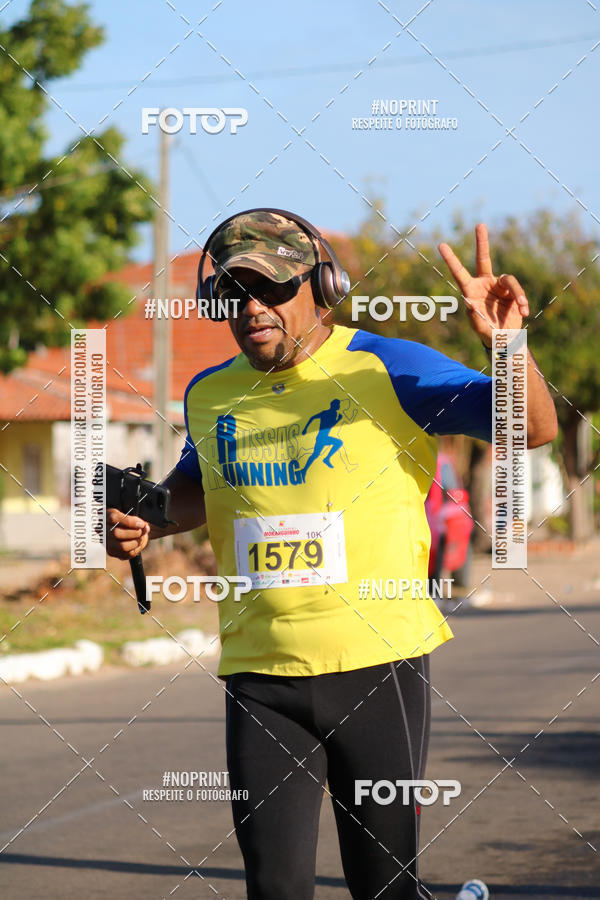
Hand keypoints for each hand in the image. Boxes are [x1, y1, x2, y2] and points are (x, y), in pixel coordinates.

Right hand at [106, 509, 149, 559]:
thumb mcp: (128, 514)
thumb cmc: (125, 520)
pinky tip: (138, 543)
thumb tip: (145, 526)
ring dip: (136, 542)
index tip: (141, 524)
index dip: (130, 522)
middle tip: (142, 531)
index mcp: (105, 516)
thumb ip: (136, 519)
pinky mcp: (112, 552)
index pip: (114, 519)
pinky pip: (127, 554)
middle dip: (134, 533)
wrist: (121, 529)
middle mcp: (102, 531)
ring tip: (141, 537)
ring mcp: (106, 543)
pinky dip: (136, 549)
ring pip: (122, 546)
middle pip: (117, 534)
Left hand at [438, 223, 528, 346]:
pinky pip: (518, 292)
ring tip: (522, 309)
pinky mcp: (512, 291)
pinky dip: (522, 302)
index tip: (442, 245)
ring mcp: (499, 286)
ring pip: (510, 281)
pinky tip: (524, 313)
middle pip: (483, 259)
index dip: (451, 260)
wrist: (504, 338)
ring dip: (517, 295)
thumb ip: (474, 317)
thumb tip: (468, 302)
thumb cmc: (487, 333)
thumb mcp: (479, 327)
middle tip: (479, 225)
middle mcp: (484, 284)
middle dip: (482, 242)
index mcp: (470, 290)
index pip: (459, 273)